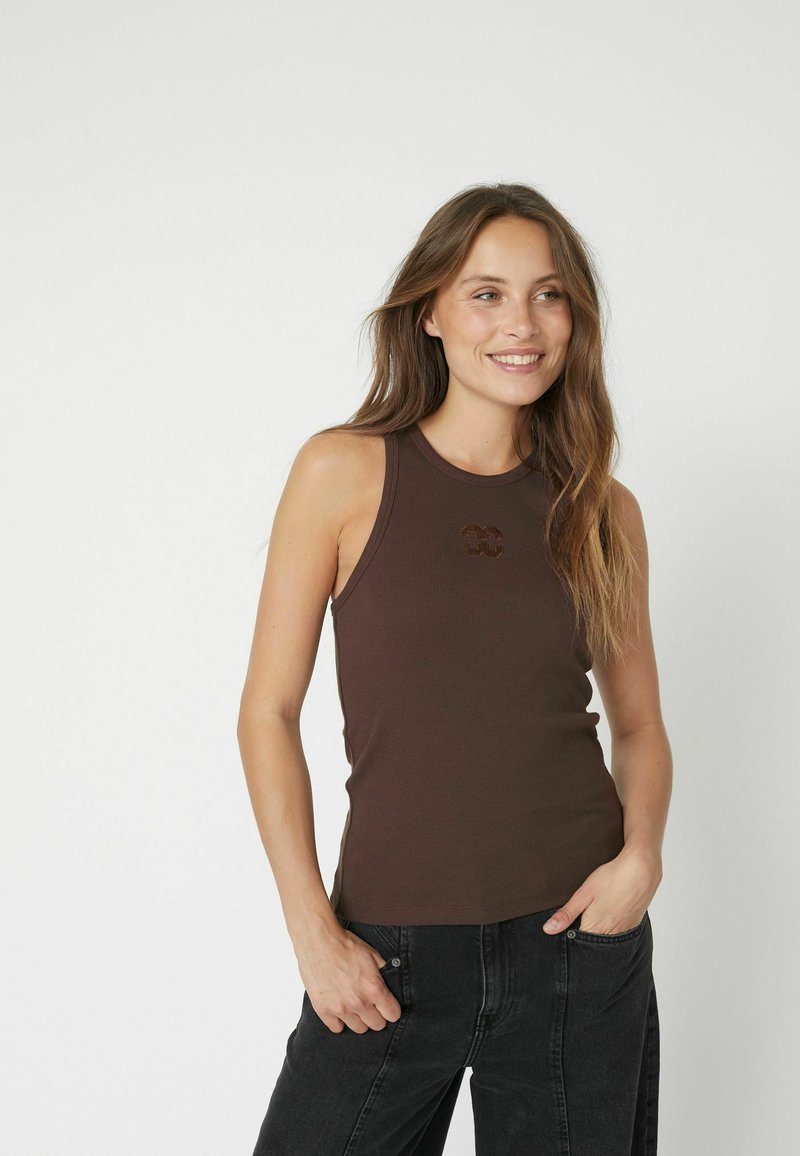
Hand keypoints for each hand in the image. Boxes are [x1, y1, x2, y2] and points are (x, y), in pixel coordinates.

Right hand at [295, 925, 402, 1033]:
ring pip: (359, 1029)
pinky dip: (339, 1020)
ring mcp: (340, 1008)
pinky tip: (339, 1008)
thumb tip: (393, 983)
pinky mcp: (323, 1010)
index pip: (393, 1015)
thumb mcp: (372, 954)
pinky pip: (337, 1028)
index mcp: (374, 988)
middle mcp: (358, 1002)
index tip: (386, 1005)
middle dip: (376, 1015)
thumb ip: (384, 972)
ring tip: (354, 1005)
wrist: (317, 940)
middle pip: (377, 1025)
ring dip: (359, 1018)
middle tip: (370, 1004)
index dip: (391, 1009)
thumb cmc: (344, 944)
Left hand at [541, 845, 661, 935]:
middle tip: (581, 919)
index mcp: (595, 928)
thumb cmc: (611, 878)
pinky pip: (618, 934)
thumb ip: (566, 914)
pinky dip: (611, 928)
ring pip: (606, 940)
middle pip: (592, 944)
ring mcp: (624, 931)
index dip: (570, 938)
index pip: (578, 944)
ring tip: (595, 915)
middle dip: (584, 938)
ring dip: (598, 933)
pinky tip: (609, 914)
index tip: (564, 931)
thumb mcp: (584, 893)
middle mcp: (610, 935)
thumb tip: (548, 930)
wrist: (642, 869)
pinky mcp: (633, 925)